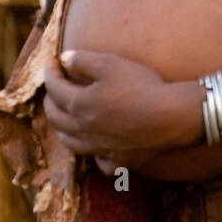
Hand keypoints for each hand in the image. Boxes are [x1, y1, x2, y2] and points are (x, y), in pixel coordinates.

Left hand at [42, 50, 201, 162]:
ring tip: (65, 118)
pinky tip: (98, 148)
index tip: (53, 61)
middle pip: (55, 117)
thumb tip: (65, 59)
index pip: (54, 87)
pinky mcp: (118, 161)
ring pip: (70, 143)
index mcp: (78, 105)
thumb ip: (83, 60)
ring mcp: (100, 149)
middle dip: (50, 99)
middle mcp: (83, 131)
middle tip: (55, 86)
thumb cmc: (140, 87)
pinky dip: (94, 155)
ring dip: (62, 128)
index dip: (50, 72)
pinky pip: (100, 162)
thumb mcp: (110, 64)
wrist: (170, 117)